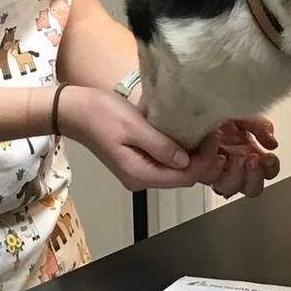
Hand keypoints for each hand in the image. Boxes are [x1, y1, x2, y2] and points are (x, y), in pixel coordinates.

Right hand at [58, 85, 200, 190]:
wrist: (74, 111)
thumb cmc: (100, 114)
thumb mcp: (134, 127)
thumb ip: (161, 145)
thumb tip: (186, 160)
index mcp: (140, 174)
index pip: (184, 177)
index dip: (204, 160)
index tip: (214, 137)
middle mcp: (140, 180)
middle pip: (182, 178)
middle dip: (204, 160)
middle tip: (216, 135)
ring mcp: (138, 172)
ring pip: (176, 172)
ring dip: (194, 157)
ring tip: (208, 136)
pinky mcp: (138, 161)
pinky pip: (166, 163)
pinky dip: (182, 154)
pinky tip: (192, 140)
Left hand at [195, 116, 279, 198]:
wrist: (194, 105)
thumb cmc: (217, 110)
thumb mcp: (244, 114)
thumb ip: (260, 127)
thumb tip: (272, 143)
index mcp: (249, 154)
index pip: (266, 172)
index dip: (270, 169)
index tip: (269, 157)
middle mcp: (233, 166)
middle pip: (251, 189)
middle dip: (254, 176)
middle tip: (252, 160)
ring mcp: (214, 170)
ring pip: (228, 188)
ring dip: (235, 175)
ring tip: (237, 156)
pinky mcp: (195, 169)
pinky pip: (204, 178)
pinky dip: (211, 165)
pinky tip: (216, 149)